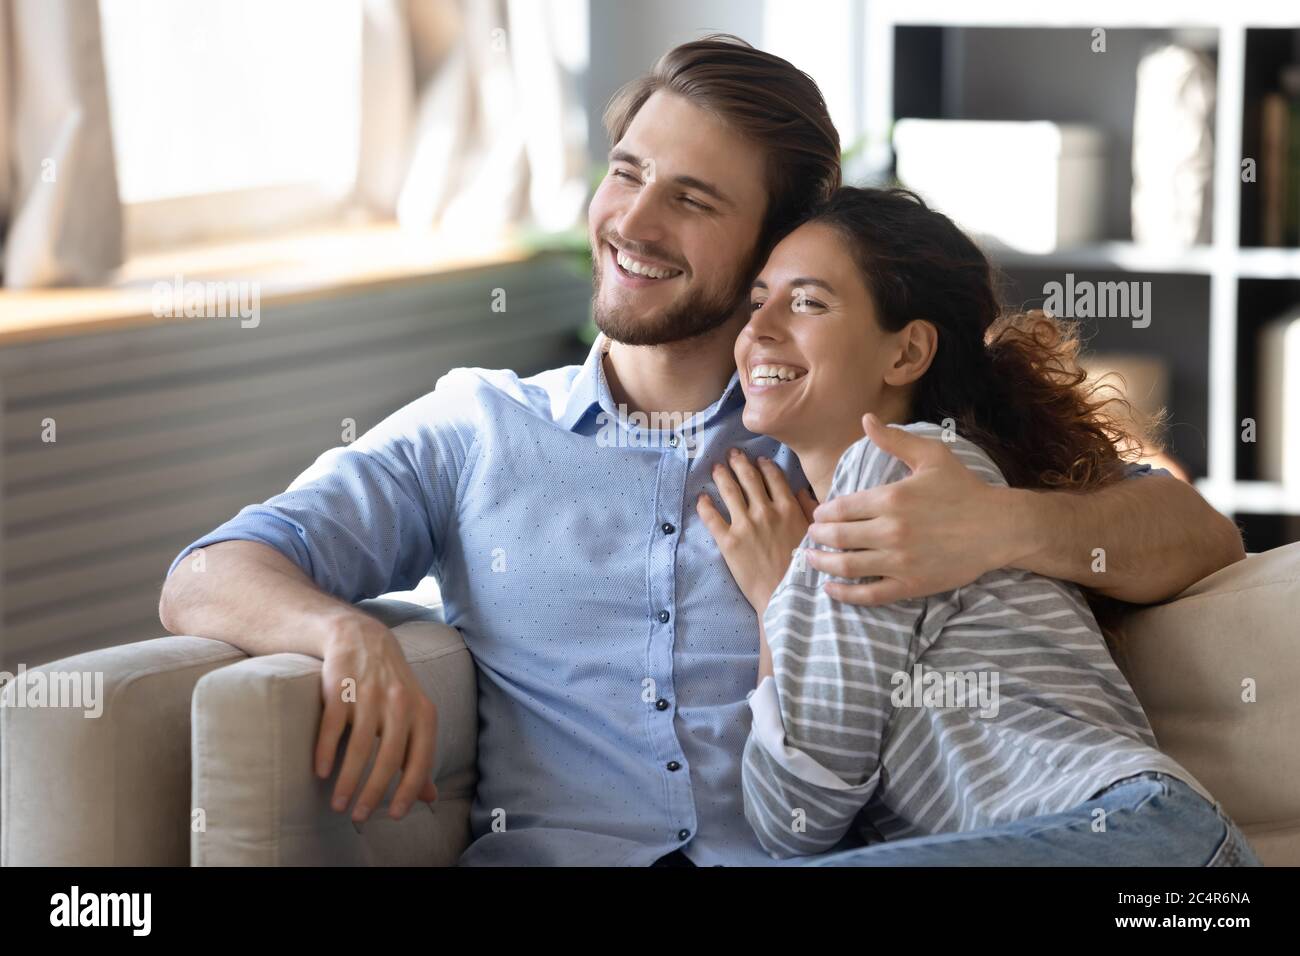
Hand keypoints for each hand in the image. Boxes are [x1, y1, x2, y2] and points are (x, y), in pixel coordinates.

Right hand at [315, 616, 439, 822]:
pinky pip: (332, 725)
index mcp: (422, 712)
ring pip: (359, 746)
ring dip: (348, 780)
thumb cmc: (391, 687)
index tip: (394, 815)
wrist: (362, 638)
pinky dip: (325, 751)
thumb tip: (430, 797)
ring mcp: (369, 694)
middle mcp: (399, 702)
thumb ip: (419, 754)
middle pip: (389, 757)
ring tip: (338, 804)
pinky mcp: (340, 687)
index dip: (408, 790)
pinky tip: (320, 772)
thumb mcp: (414, 715)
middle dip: (373, 792)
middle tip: (359, 817)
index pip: (420, 758)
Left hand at [696, 448, 818, 611]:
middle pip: (748, 479)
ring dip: (721, 476)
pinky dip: (704, 505)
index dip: (764, 465)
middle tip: (731, 453)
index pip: (773, 477)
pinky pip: (712, 518)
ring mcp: (745, 525)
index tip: (758, 459)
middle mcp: (766, 511)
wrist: (786, 596)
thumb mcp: (815, 535)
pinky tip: (700, 498)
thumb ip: (810, 510)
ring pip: (729, 492)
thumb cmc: (805, 570)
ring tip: (715, 468)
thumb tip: (803, 491)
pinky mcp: (729, 542)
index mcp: (788, 508)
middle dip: (739, 463)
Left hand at [805, 414, 1020, 604]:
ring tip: (811, 558)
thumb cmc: (964, 489)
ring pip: (847, 566)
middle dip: (817, 536)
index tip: (818, 514)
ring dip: (822, 563)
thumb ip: (894, 440)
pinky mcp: (911, 584)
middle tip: (810, 535)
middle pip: (838, 536)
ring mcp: (900, 560)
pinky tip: (830, 589)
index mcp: (891, 498)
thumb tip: (866, 419)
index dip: (823, 513)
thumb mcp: (931, 456)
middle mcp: (891, 531)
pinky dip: (845, 594)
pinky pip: (870, 595)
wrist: (999, 527)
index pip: (841, 508)